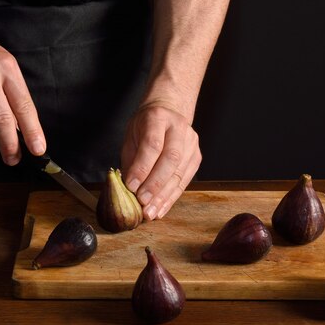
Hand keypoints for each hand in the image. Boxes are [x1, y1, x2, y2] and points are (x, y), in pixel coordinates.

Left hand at [121, 104, 201, 219]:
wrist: (168, 112)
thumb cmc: (145, 126)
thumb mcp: (131, 136)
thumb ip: (131, 160)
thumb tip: (128, 189)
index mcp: (158, 118)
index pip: (152, 145)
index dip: (142, 168)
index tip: (131, 186)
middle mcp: (179, 128)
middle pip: (170, 159)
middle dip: (155, 184)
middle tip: (143, 202)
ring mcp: (191, 143)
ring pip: (179, 173)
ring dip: (163, 196)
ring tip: (150, 212)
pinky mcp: (196, 157)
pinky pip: (184, 181)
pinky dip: (171, 198)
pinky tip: (160, 209)